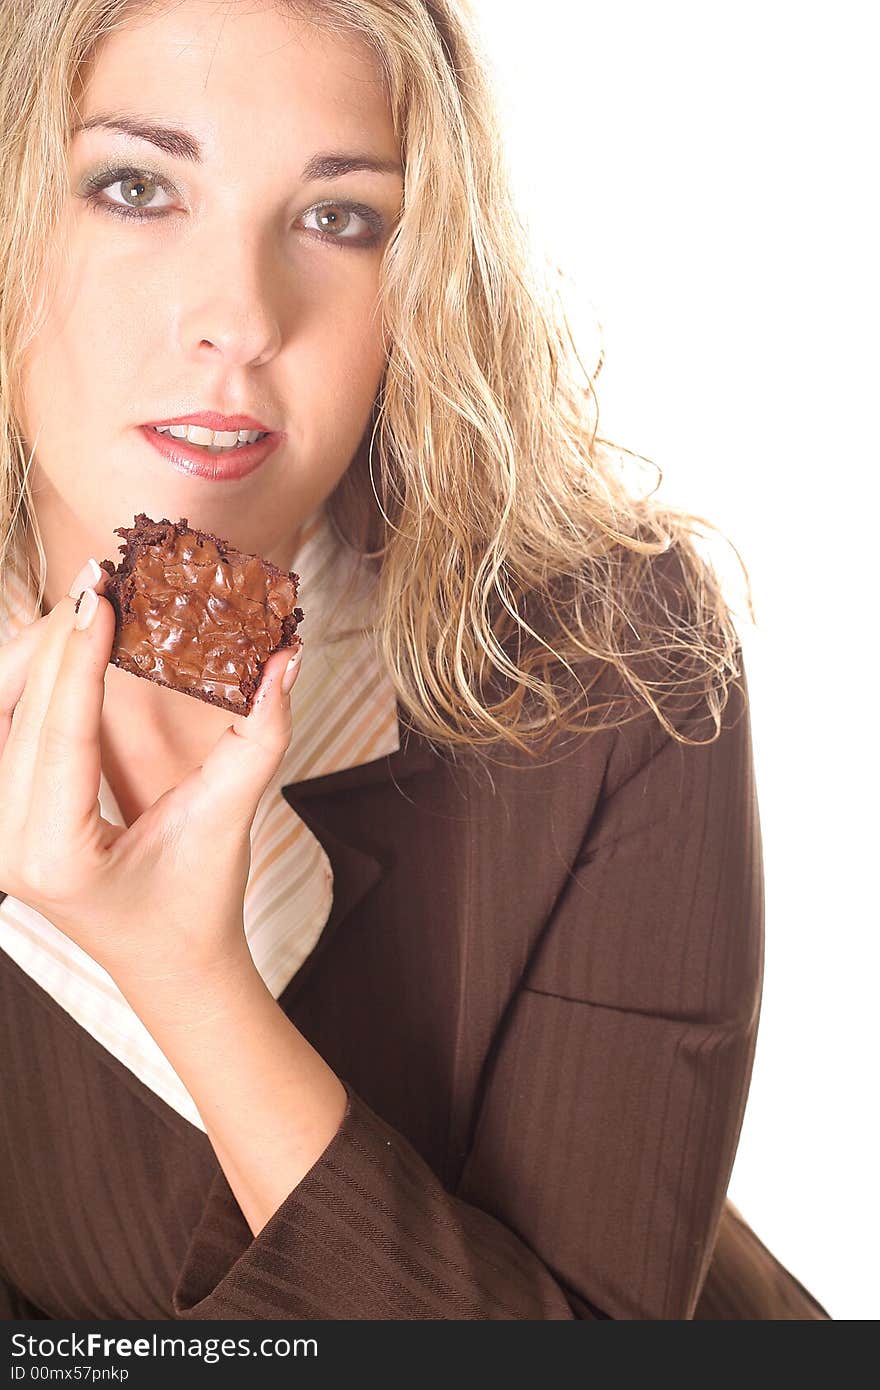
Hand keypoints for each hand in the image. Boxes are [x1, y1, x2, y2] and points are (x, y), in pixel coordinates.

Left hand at [0, 559, 303, 1003]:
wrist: (165, 957)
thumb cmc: (197, 899)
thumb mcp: (230, 816)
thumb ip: (259, 734)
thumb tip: (286, 657)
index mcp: (57, 856)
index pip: (57, 736)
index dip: (78, 658)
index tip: (99, 593)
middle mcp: (5, 847)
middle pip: (12, 715)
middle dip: (55, 640)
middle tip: (99, 583)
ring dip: (29, 655)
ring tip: (83, 611)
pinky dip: (19, 681)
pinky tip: (58, 650)